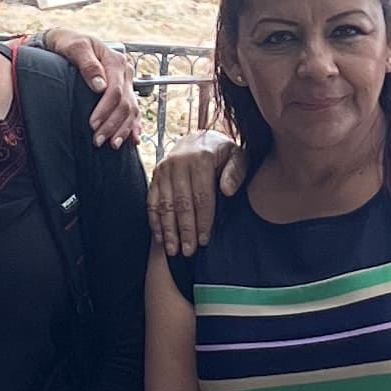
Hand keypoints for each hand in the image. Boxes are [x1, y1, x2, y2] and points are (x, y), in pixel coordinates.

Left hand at [34, 24, 143, 148]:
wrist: (68, 42)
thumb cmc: (69, 43)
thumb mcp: (75, 48)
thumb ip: (88, 64)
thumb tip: (99, 86)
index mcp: (116, 61)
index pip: (115, 90)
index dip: (105, 109)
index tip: (92, 124)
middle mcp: (125, 72)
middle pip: (124, 103)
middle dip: (112, 124)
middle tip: (98, 140)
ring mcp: (126, 83)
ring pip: (131, 110)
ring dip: (123, 129)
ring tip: (112, 145)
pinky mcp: (122, 91)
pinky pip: (133, 110)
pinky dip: (133, 126)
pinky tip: (133, 139)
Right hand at [148, 134, 241, 258]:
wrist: (200, 138)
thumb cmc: (223, 153)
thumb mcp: (237, 156)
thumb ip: (235, 172)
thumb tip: (227, 191)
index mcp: (201, 158)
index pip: (202, 196)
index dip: (203, 220)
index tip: (204, 240)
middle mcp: (178, 162)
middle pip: (182, 203)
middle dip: (185, 230)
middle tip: (188, 251)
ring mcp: (164, 168)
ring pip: (165, 204)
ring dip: (168, 229)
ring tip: (173, 250)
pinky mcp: (155, 174)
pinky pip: (152, 200)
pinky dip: (155, 220)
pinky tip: (160, 237)